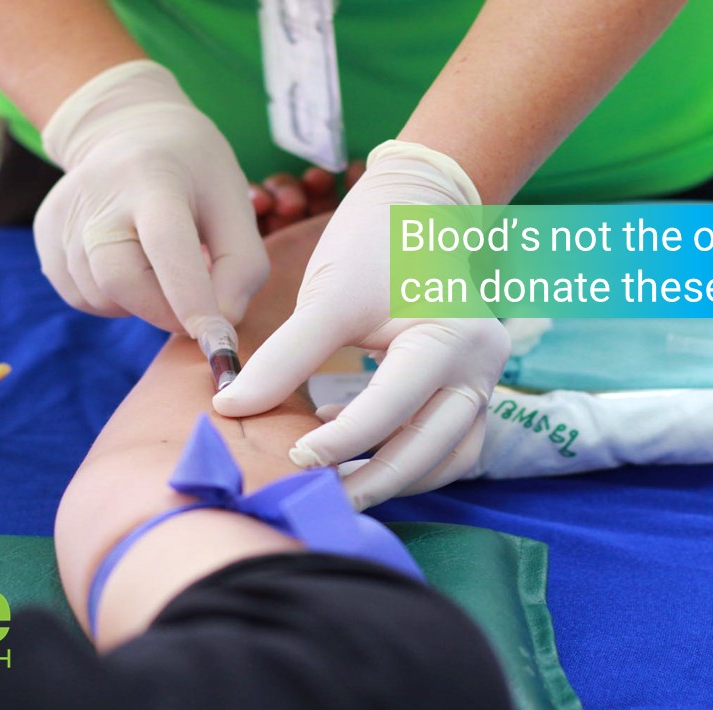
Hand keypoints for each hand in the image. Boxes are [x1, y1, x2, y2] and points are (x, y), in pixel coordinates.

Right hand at [34, 61, 267, 332]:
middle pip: (120, 279)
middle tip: (195, 309)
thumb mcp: (235, 205)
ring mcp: (63, 214)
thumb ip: (242, 267)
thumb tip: (222, 323)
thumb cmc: (195, 175)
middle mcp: (98, 193)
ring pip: (100, 297)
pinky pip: (81, 297)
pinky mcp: (45, 234)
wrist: (132, 130)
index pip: (168, 245)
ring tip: (160, 267)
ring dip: (140, 304)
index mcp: (154, 177)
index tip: (216, 340)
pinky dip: (113, 300)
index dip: (191, 298)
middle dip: (164, 312)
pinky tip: (131, 265)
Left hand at [214, 141, 509, 509]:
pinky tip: (350, 445)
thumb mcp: (326, 298)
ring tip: (334, 483)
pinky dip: (406, 457)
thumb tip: (230, 407)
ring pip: (446, 457)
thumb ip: (283, 358)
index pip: (393, 408)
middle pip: (430, 449)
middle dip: (373, 480)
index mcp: (454, 338)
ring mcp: (483, 380)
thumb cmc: (372, 243)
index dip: (341, 443)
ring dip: (395, 477)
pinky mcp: (469, 388)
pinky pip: (446, 444)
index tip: (292, 459)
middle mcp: (481, 366)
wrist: (416, 207)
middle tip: (317, 498)